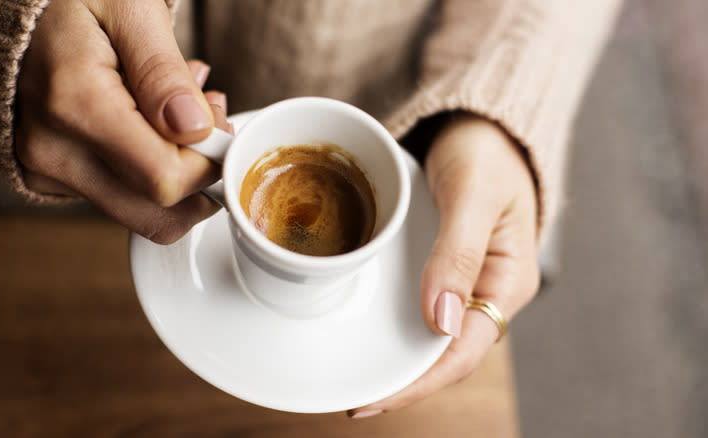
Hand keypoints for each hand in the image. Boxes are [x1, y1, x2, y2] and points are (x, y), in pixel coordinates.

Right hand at [15, 0, 232, 243]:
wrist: (8, 9)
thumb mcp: (128, 9)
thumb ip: (163, 73)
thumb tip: (194, 130)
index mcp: (75, 105)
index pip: (165, 180)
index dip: (210, 163)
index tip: (219, 124)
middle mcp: (54, 152)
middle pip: (157, 214)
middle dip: (200, 177)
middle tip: (206, 121)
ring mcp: (48, 171)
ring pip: (141, 211)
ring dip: (177, 173)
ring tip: (179, 113)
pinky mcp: (49, 179)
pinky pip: (119, 197)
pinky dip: (148, 169)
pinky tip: (150, 123)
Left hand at [349, 112, 540, 417]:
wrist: (481, 122)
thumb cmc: (487, 150)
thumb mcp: (473, 194)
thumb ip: (458, 253)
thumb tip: (439, 321)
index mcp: (506, 282)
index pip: (462, 351)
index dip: (418, 382)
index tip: (372, 399)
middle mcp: (485, 291)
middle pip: (443, 354)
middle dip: (401, 382)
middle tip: (352, 398)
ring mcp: (463, 281)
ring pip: (429, 335)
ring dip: (395, 358)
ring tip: (352, 375)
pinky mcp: (442, 267)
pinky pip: (418, 306)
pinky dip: (393, 324)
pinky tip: (364, 329)